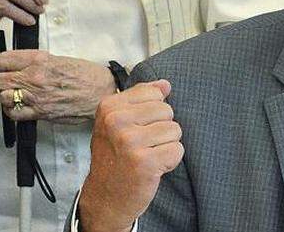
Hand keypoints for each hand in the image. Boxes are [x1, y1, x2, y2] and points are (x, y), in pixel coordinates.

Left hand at [0, 51, 118, 122]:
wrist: (102, 91)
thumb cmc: (86, 75)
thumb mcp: (60, 59)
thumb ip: (37, 62)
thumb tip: (18, 65)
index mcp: (40, 59)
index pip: (2, 60)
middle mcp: (35, 76)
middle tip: (0, 82)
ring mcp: (36, 96)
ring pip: (2, 96)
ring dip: (4, 96)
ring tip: (12, 94)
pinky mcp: (40, 112)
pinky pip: (13, 113)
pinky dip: (11, 110)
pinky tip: (18, 106)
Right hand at [79, 81, 183, 231]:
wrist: (105, 198)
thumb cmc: (115, 158)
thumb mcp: (119, 123)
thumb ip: (142, 99)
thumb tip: (165, 84)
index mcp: (110, 107)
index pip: (155, 93)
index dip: (153, 113)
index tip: (137, 128)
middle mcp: (116, 122)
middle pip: (167, 111)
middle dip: (162, 129)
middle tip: (142, 146)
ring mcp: (130, 142)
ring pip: (175, 130)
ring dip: (166, 146)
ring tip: (147, 156)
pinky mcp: (145, 162)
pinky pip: (177, 150)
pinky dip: (170, 161)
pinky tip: (152, 168)